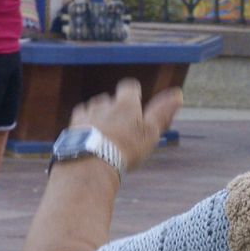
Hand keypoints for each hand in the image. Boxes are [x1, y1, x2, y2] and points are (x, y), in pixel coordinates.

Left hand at [68, 78, 182, 171]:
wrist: (90, 164)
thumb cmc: (125, 149)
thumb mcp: (150, 132)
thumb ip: (162, 112)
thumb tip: (178, 93)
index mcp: (124, 103)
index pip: (129, 87)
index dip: (133, 95)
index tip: (136, 108)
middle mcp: (103, 103)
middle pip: (109, 99)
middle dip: (114, 110)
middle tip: (121, 131)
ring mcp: (85, 114)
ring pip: (92, 109)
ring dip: (97, 118)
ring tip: (103, 138)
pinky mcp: (71, 127)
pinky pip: (78, 122)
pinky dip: (83, 128)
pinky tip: (88, 142)